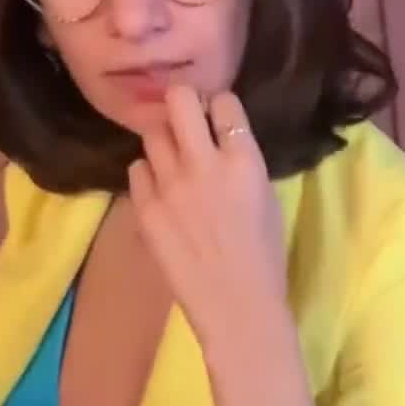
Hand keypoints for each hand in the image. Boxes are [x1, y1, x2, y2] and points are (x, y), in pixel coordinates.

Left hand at [127, 87, 287, 330]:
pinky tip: (161, 191)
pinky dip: (149, 174)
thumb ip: (243, 164)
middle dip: (182, 103)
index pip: (224, 102)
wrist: (237, 305)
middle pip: (178, 100)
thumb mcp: (267, 200)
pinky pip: (137, 170)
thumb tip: (223, 141)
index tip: (218, 117)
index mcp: (243, 161)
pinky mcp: (145, 208)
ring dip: (164, 141)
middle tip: (187, 121)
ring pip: (152, 133)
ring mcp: (169, 185)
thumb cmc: (265, 257)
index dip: (220, 106)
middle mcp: (203, 164)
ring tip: (173, 161)